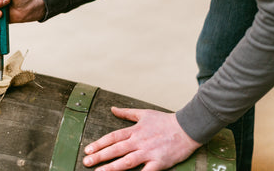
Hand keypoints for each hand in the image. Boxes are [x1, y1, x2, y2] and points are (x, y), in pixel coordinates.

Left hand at [83, 107, 201, 170]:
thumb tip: (112, 108)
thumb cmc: (165, 121)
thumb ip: (126, 113)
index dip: (99, 143)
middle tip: (86, 162)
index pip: (112, 137)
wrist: (187, 127)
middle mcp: (139, 141)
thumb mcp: (143, 113)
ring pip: (126, 161)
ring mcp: (148, 152)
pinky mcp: (159, 162)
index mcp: (134, 130)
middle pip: (115, 149)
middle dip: (99, 156)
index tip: (88, 149)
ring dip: (112, 167)